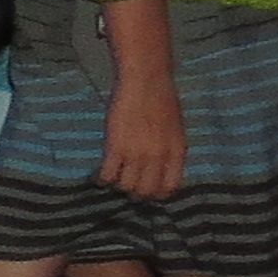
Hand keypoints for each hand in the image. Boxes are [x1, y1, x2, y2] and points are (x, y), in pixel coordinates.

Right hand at [100, 78, 187, 199]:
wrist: (146, 81)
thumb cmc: (162, 100)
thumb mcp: (175, 129)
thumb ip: (169, 151)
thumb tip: (160, 171)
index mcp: (177, 151)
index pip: (170, 187)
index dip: (158, 195)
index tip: (149, 192)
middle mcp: (158, 156)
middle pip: (146, 191)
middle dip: (136, 194)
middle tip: (128, 187)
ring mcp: (137, 153)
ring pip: (126, 186)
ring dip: (119, 186)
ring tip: (114, 179)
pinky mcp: (116, 147)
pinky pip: (108, 175)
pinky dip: (103, 179)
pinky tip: (100, 175)